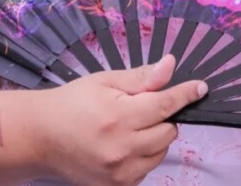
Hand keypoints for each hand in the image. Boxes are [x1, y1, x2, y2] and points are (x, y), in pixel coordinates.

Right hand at [37, 55, 206, 185]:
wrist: (40, 137)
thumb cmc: (72, 104)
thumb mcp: (105, 82)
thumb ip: (140, 78)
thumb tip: (170, 66)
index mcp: (118, 118)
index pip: (165, 104)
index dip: (185, 94)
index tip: (200, 88)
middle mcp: (121, 149)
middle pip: (168, 131)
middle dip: (163, 116)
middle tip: (142, 107)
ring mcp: (119, 173)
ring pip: (161, 152)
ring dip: (155, 137)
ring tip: (130, 126)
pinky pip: (146, 169)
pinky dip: (143, 155)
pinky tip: (124, 144)